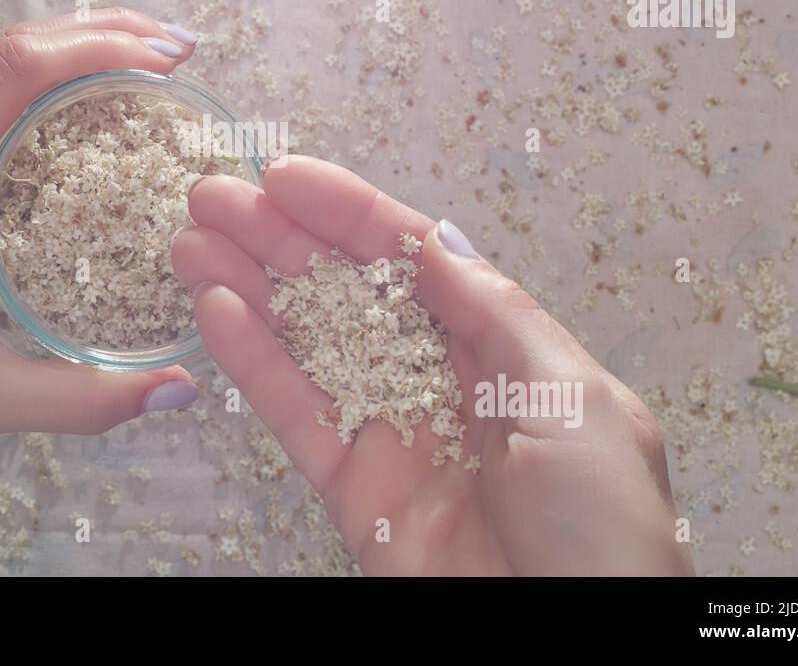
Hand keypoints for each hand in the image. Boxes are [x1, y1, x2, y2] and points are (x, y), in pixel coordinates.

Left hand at [0, 8, 201, 573]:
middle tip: (167, 46)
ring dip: (51, 47)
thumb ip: (84, 400)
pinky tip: (53, 109)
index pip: (15, 73)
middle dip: (90, 32)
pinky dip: (16, 79)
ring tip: (126, 57)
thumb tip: (179, 393)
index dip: (97, 49)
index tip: (165, 57)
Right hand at [172, 155, 692, 575]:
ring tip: (192, 241)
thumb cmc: (605, 528)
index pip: (411, 261)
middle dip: (281, 240)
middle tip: (213, 196)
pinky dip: (252, 363)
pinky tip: (214, 311)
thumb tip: (433, 243)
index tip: (286, 177)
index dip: (348, 215)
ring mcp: (390, 432)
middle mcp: (439, 381)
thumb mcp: (575, 398)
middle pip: (346, 292)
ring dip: (251, 288)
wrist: (573, 637)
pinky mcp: (353, 489)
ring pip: (307, 343)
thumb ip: (495, 314)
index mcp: (502, 349)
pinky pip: (295, 414)